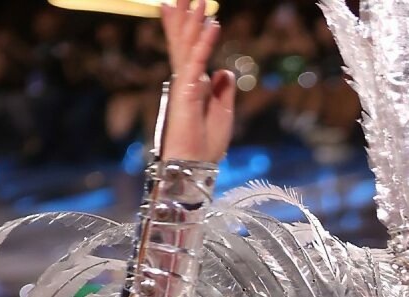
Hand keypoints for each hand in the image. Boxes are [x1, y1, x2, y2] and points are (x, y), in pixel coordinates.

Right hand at [160, 0, 234, 163]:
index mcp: (194, 85)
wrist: (194, 168)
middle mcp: (186, 80)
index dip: (189, 28)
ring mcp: (185, 84)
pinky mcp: (188, 91)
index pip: (190, 50)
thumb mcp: (223, 114)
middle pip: (183, 41)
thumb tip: (224, 70)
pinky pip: (198, 61)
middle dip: (184, 16)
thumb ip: (223, 90)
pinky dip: (206, 42)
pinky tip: (213, 26)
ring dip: (194, 21)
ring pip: (187, 45)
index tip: (190, 7)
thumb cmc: (206, 147)